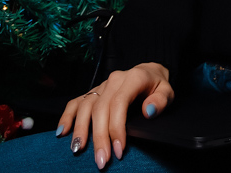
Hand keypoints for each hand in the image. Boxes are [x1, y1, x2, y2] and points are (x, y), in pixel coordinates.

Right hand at [57, 62, 173, 168]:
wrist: (148, 71)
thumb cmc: (157, 85)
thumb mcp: (168, 90)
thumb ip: (161, 100)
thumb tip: (148, 111)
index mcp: (132, 78)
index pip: (119, 103)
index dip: (117, 128)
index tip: (119, 150)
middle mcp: (113, 80)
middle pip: (100, 108)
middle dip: (99, 136)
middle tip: (101, 159)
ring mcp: (101, 86)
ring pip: (85, 106)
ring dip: (80, 129)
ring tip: (78, 150)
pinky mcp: (93, 92)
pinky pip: (76, 102)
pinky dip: (67, 116)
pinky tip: (62, 132)